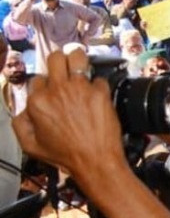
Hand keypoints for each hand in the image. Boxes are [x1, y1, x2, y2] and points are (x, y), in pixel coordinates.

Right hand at [13, 49, 127, 185]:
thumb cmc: (65, 155)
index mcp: (37, 102)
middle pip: (55, 58)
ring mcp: (80, 89)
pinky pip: (99, 78)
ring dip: (79, 59)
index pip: (38, 79)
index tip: (52, 89)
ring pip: (77, 56)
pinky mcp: (100, 92)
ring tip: (81, 67)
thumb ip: (20, 123)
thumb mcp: (30, 145)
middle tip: (66, 68)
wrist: (95, 161)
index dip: (45, 84)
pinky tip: (97, 95)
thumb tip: (23, 110)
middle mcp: (57, 91)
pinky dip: (99, 85)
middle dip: (60, 61)